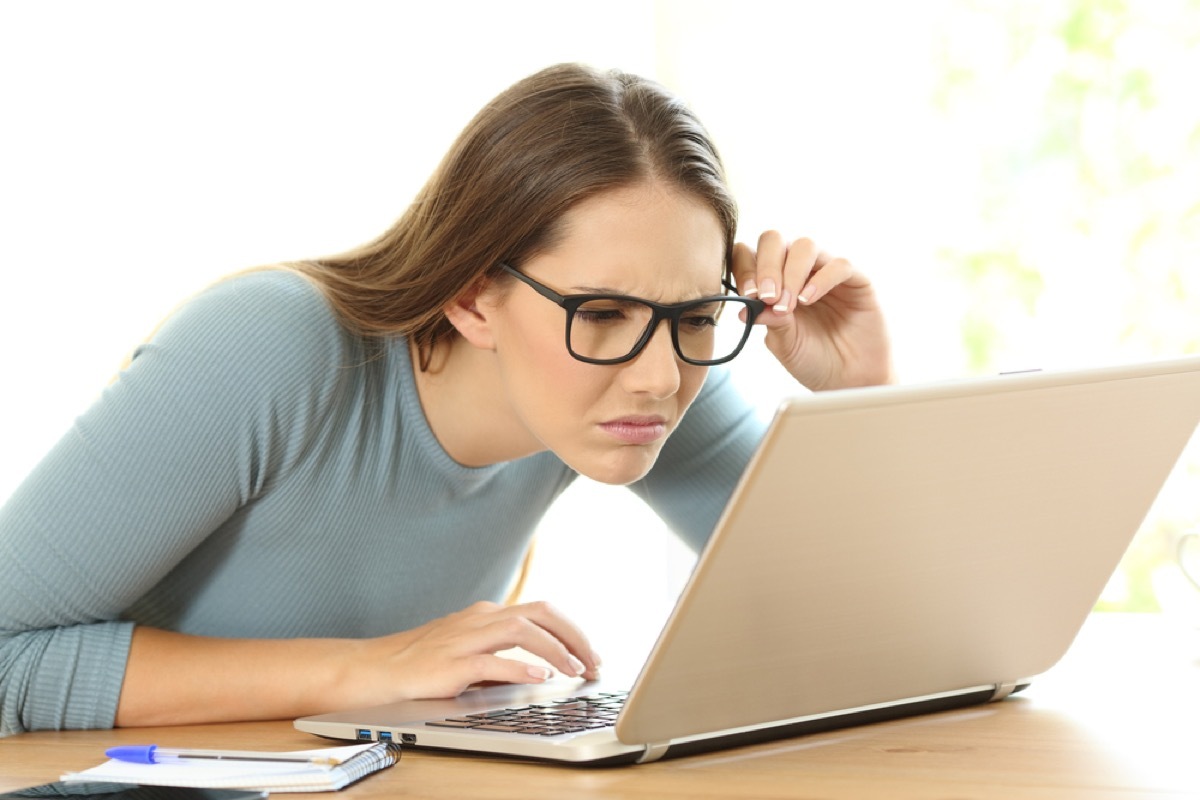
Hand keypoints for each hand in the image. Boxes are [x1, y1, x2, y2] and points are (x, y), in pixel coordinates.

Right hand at [342, 601, 601, 705]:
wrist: (376, 668)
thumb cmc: (422, 662)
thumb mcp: (470, 651)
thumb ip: (503, 655)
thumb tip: (543, 668)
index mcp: (487, 615)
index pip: (542, 612)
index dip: (573, 631)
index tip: (592, 654)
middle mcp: (480, 620)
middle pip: (541, 614)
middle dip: (574, 636)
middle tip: (595, 662)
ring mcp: (465, 639)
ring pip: (522, 631)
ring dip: (555, 651)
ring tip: (575, 670)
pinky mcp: (451, 663)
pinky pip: (492, 661)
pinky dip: (520, 668)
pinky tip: (540, 678)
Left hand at [732, 232, 893, 390]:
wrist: (849, 382)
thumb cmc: (813, 360)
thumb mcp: (783, 344)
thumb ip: (769, 321)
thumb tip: (746, 306)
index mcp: (774, 282)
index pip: (751, 255)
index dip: (745, 268)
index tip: (748, 295)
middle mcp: (799, 271)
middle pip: (775, 240)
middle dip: (766, 265)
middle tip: (767, 296)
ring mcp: (826, 272)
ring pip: (805, 246)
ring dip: (791, 273)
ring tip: (788, 305)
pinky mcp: (856, 280)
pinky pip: (839, 264)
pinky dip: (820, 279)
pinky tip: (809, 300)